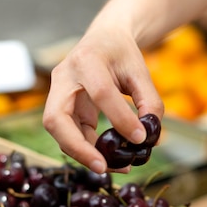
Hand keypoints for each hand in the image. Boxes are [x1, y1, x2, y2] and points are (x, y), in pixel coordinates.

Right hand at [43, 28, 163, 173]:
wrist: (103, 40)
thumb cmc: (122, 54)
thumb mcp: (140, 71)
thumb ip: (149, 101)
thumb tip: (150, 137)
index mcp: (87, 60)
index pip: (100, 92)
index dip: (120, 118)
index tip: (140, 138)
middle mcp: (63, 78)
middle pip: (56, 119)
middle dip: (77, 147)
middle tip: (102, 167)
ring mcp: (57, 95)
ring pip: (60, 133)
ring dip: (85, 155)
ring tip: (119, 167)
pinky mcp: (62, 111)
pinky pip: (70, 136)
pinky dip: (89, 152)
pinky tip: (112, 161)